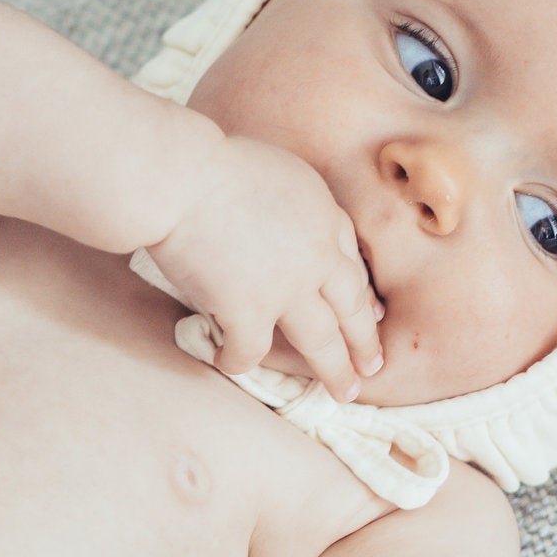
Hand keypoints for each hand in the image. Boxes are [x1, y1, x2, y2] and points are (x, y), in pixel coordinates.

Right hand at [145, 135, 382, 402]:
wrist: (184, 178)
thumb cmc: (213, 164)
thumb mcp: (279, 170)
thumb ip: (292, 205)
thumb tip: (283, 227)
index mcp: (323, 216)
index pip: (352, 263)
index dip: (362, 293)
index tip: (371, 312)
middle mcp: (316, 256)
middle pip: (351, 307)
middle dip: (365, 341)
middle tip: (373, 367)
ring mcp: (286, 288)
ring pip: (321, 342)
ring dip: (334, 371)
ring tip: (343, 393)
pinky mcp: (249, 312)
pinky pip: (251, 352)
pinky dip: (237, 360)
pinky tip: (229, 361)